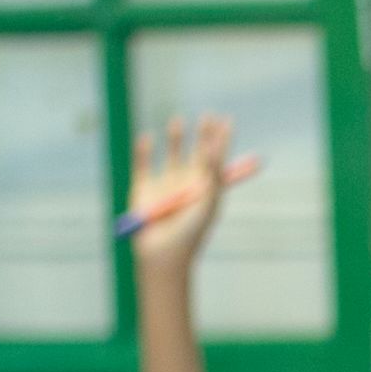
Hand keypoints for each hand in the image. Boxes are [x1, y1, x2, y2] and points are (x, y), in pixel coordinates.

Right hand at [127, 113, 259, 282]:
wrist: (163, 254)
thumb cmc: (190, 233)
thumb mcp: (205, 203)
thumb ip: (210, 175)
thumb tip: (212, 148)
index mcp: (206, 191)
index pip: (217, 161)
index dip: (222, 142)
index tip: (228, 122)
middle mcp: (187, 185)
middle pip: (197, 154)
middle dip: (203, 136)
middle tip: (209, 117)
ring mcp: (165, 185)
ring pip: (171, 154)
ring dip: (175, 138)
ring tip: (178, 122)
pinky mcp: (143, 188)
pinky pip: (142, 164)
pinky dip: (144, 150)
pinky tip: (148, 138)